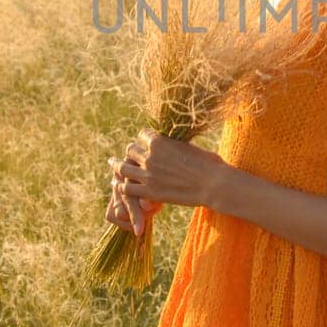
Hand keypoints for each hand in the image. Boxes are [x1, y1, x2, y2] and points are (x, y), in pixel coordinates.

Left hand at [108, 128, 222, 229]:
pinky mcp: (149, 192)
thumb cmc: (208, 163)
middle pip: (131, 149)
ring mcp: (148, 175)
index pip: (142, 134)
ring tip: (112, 163)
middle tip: (130, 154)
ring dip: (117, 165)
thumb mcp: (189, 146)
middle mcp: (150, 156)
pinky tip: (118, 184)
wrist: (213, 184)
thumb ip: (174, 143)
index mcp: (159, 141)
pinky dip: (121, 185)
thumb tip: (172, 139)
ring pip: (123, 167)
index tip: (144, 141)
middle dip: (132, 151)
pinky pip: (127, 188)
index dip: (144, 138)